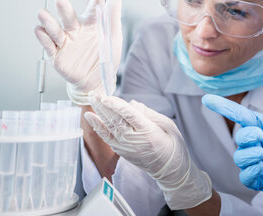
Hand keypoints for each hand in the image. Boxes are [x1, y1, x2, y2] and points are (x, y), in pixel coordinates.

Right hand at [34, 0, 122, 104]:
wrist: (96, 82)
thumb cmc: (104, 58)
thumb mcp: (113, 38)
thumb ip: (113, 17)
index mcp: (90, 25)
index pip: (92, 12)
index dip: (95, 4)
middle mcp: (75, 30)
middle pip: (68, 18)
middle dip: (63, 9)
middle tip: (60, 0)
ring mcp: (64, 42)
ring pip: (54, 29)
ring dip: (48, 22)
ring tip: (43, 14)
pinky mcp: (56, 54)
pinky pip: (48, 45)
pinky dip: (43, 38)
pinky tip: (40, 31)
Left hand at [85, 92, 211, 209]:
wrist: (169, 169)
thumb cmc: (172, 145)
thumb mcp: (169, 126)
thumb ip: (150, 113)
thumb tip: (131, 103)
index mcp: (149, 132)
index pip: (129, 115)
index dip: (117, 105)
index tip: (107, 96)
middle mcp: (134, 140)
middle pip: (115, 119)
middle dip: (103, 105)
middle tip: (93, 92)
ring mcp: (125, 146)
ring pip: (109, 126)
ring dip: (98, 111)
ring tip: (91, 98)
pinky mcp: (121, 150)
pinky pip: (106, 136)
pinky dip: (97, 125)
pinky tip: (90, 116)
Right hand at [202, 94, 262, 210]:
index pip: (239, 115)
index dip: (222, 107)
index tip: (207, 99)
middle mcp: (257, 143)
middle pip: (239, 137)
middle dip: (245, 135)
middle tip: (260, 136)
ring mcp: (257, 161)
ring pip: (239, 157)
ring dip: (247, 154)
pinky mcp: (260, 178)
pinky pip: (246, 177)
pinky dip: (250, 171)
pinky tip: (262, 167)